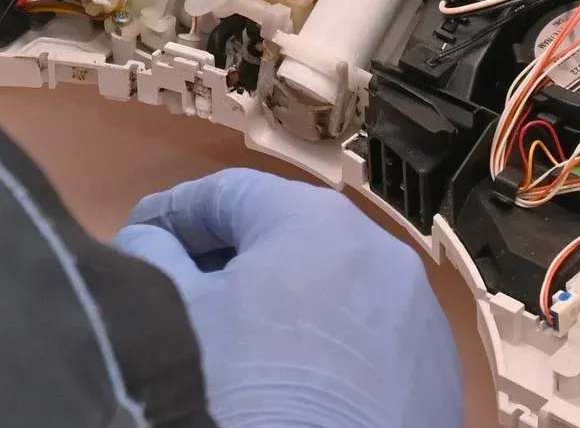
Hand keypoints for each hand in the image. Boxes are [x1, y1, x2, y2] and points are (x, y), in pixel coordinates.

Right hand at [113, 168, 461, 427]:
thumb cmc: (239, 387)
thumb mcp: (173, 308)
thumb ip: (154, 253)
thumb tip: (151, 240)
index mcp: (311, 218)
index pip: (228, 192)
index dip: (175, 212)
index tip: (141, 235)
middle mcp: (378, 249)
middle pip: (288, 232)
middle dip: (233, 254)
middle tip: (185, 284)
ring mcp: (418, 311)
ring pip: (336, 283)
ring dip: (286, 297)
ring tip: (242, 337)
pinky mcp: (439, 370)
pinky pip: (371, 333)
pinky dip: (331, 340)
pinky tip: (297, 376)